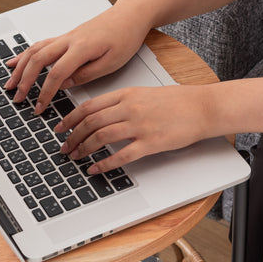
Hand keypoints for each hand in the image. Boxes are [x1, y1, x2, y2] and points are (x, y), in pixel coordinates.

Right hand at [4, 4, 149, 113]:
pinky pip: (40, 44)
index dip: (45, 92)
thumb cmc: (125, 37)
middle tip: (18, 98)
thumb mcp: (112, 63)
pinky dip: (25, 54)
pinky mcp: (66, 36)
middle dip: (24, 81)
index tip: (39, 106)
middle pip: (38, 60)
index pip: (56, 73)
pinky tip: (15, 61)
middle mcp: (69, 40)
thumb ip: (86, 74)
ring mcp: (65, 36)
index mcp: (82, 48)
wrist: (129, 15)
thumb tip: (63, 84)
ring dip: (20, 67)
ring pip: (35, 50)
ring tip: (10, 83)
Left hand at [55, 84, 212, 172]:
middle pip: (90, 123)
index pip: (89, 106)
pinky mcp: (150, 143)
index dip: (70, 118)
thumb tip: (100, 114)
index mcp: (126, 94)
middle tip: (64, 147)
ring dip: (84, 149)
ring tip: (76, 157)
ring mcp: (139, 125)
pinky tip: (96, 168)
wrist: (202, 107)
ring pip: (101, 137)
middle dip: (72, 137)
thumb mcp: (144, 93)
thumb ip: (122, 102)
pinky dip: (104, 163)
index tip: (60, 127)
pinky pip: (121, 155)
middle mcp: (129, 108)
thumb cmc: (177, 101)